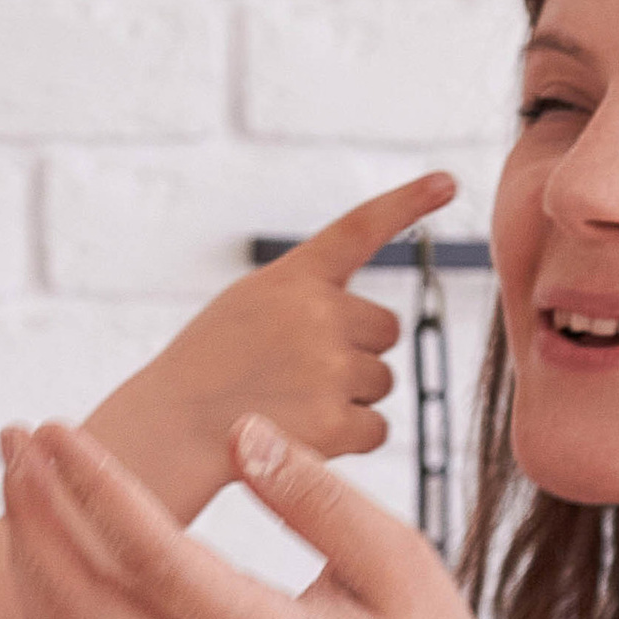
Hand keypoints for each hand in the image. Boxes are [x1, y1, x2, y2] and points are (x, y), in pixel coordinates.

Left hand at [0, 406, 505, 618]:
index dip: (97, 491)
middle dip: (36, 512)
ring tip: (15, 471)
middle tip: (17, 434)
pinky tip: (35, 540)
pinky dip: (39, 600)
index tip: (60, 430)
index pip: (152, 560)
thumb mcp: (398, 560)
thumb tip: (242, 432)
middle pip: (83, 598)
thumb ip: (318, 497)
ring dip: (26, 551)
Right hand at [123, 176, 455, 486]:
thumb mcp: (250, 305)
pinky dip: (349, 437)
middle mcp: (318, 312)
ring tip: (288, 402)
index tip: (448, 181)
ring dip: (349, 396)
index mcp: (294, 276)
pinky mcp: (336, 422)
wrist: (170, 431)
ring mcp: (329, 367)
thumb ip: (308, 297)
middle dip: (357, 350)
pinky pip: (376, 427)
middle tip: (299, 371)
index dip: (408, 202)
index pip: (361, 227)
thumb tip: (379, 327)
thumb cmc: (210, 368)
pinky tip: (300, 434)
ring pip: (381, 380)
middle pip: (385, 329)